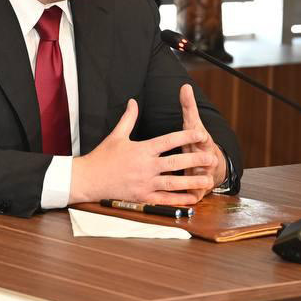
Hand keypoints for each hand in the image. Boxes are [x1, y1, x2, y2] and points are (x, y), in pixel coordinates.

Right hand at [70, 99, 214, 204]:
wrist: (89, 179)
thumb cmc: (103, 156)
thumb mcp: (116, 135)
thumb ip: (128, 118)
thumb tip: (133, 101)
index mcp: (142, 149)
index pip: (168, 140)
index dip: (186, 136)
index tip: (201, 133)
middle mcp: (145, 166)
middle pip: (175, 161)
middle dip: (195, 159)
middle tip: (212, 157)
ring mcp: (144, 183)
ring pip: (173, 182)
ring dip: (192, 181)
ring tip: (207, 180)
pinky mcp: (142, 196)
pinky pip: (164, 199)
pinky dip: (179, 199)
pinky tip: (192, 198)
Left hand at [179, 83, 225, 197]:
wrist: (212, 165)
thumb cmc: (197, 143)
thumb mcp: (193, 125)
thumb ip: (188, 107)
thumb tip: (185, 87)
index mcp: (201, 143)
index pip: (200, 137)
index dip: (199, 136)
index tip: (200, 134)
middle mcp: (205, 159)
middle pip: (205, 160)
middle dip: (203, 160)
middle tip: (202, 161)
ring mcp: (204, 175)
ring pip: (202, 179)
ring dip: (198, 182)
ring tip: (194, 186)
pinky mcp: (199, 190)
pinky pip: (196, 195)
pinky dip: (193, 199)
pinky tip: (188, 202)